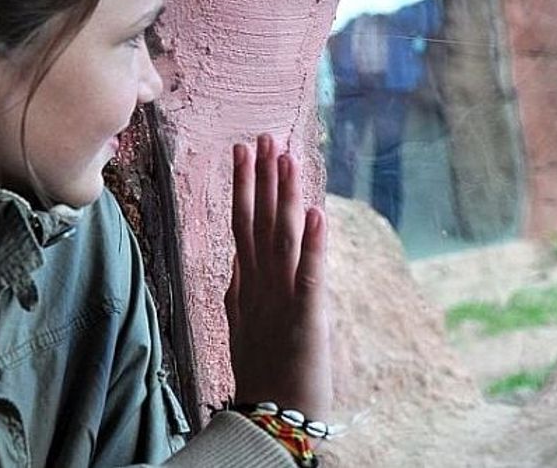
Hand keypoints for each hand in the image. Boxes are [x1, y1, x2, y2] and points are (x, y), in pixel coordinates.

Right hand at [226, 133, 331, 416]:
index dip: (249, 187)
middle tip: (263, 136)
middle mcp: (261, 286)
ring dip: (285, 196)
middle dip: (261, 178)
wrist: (271, 420)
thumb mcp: (252, 325)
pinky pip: (311, 275)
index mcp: (249, 286)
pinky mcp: (306, 317)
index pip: (246, 225)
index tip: (248, 151)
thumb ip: (246, 292)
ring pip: (282, 237)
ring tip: (285, 157)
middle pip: (258, 222)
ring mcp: (281, 299)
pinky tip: (318, 214)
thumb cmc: (267, 374)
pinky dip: (316, 245)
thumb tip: (238, 266)